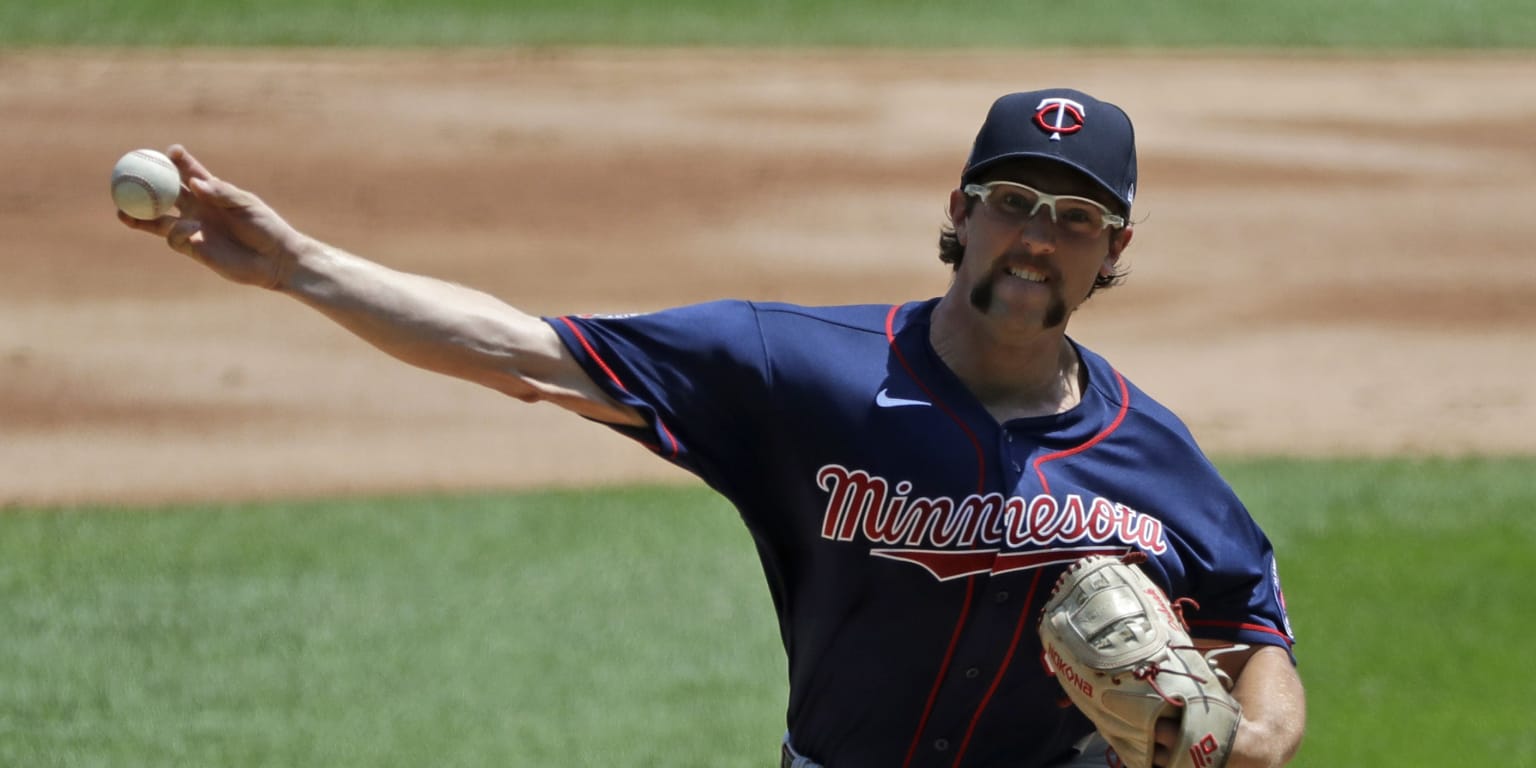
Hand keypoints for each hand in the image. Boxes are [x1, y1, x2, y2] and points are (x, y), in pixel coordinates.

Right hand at [118, 145, 312, 289]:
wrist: (274, 259)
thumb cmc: (266, 227)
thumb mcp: (247, 205)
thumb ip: (222, 192)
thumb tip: (196, 183)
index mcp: (212, 192)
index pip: (190, 173)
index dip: (178, 161)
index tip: (171, 152)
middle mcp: (199, 208)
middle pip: (165, 194)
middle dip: (145, 186)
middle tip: (127, 179)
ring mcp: (194, 228)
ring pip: (160, 220)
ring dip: (141, 216)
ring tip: (122, 211)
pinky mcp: (195, 249)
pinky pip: (174, 238)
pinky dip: (177, 232)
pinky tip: (190, 229)